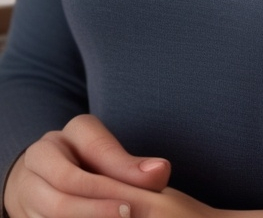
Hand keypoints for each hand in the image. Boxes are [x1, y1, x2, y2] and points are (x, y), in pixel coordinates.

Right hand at [3, 113, 170, 217]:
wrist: (47, 179)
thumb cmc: (91, 164)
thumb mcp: (110, 157)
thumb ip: (133, 167)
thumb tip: (161, 171)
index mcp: (74, 132)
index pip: (97, 149)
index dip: (122, 172)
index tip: (146, 192)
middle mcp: (44, 153)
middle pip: (67, 180)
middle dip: (99, 202)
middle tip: (127, 214)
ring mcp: (28, 183)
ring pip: (52, 206)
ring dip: (85, 216)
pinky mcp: (23, 210)